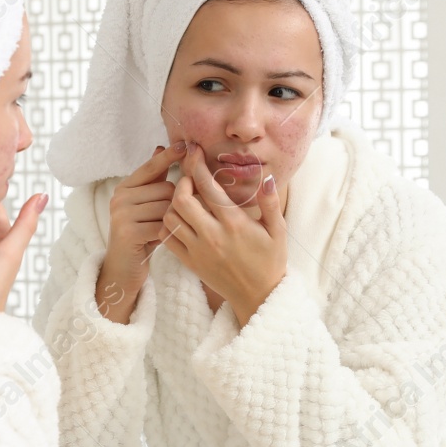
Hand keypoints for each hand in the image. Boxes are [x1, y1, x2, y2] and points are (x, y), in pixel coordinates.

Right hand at [104, 140, 187, 286]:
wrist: (123, 268)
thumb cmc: (140, 234)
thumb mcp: (146, 205)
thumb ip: (154, 179)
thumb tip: (160, 147)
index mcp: (124, 187)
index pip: (151, 168)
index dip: (169, 157)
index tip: (185, 145)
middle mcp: (119, 197)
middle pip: (165, 189)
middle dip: (173, 205)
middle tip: (164, 221)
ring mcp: (122, 214)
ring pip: (165, 207)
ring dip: (170, 221)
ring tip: (160, 231)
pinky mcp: (128, 232)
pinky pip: (161, 225)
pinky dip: (166, 234)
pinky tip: (159, 241)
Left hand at [160, 143, 287, 324]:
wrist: (258, 295)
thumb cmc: (270, 260)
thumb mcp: (278, 230)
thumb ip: (270, 203)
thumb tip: (266, 178)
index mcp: (234, 223)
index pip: (207, 187)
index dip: (196, 165)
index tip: (193, 151)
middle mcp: (212, 235)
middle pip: (181, 199)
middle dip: (181, 182)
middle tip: (189, 178)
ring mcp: (198, 250)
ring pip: (170, 217)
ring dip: (173, 204)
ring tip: (185, 199)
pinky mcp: (189, 262)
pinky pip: (167, 238)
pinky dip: (168, 224)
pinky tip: (180, 219)